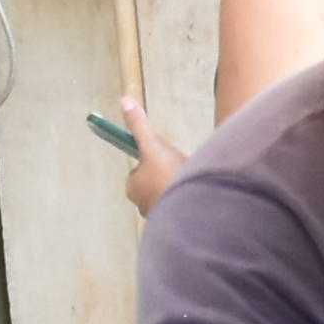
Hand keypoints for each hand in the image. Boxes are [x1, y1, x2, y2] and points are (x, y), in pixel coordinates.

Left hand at [119, 98, 191, 219]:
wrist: (196, 210)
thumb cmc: (169, 179)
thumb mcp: (153, 145)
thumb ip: (139, 125)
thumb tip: (124, 101)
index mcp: (134, 187)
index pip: (141, 167)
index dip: (156, 157)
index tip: (169, 156)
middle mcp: (143, 204)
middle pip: (156, 179)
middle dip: (170, 171)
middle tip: (183, 166)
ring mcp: (161, 214)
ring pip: (170, 192)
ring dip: (181, 185)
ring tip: (192, 180)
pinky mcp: (178, 222)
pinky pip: (182, 206)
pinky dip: (190, 199)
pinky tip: (199, 194)